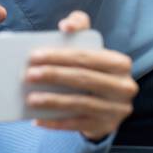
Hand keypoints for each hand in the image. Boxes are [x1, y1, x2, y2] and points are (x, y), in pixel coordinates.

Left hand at [25, 11, 137, 140]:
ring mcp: (117, 109)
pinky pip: (76, 124)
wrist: (107, 105)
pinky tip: (37, 120)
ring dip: (53, 101)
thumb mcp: (89, 47)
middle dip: (54, 76)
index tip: (33, 56)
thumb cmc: (92, 70)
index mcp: (120, 63)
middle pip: (83, 79)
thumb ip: (80, 26)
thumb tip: (66, 26)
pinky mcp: (105, 127)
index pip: (86, 58)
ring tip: (30, 98)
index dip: (59, 56)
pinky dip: (55, 123)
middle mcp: (124, 86)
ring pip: (80, 104)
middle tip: (28, 75)